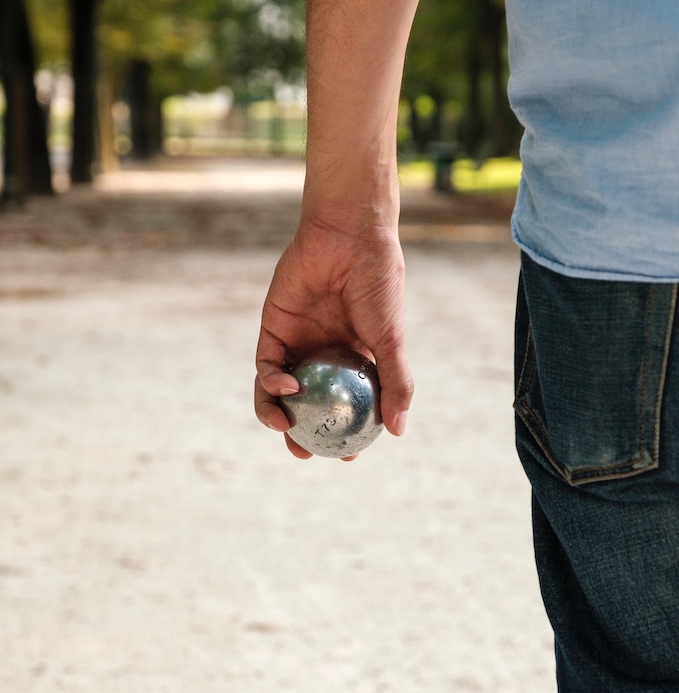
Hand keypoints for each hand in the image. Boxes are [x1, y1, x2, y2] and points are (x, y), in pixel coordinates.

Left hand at [254, 214, 413, 458]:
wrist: (349, 236)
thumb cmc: (377, 284)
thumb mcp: (390, 340)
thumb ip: (395, 383)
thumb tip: (398, 431)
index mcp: (356, 358)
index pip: (348, 405)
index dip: (346, 433)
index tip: (347, 456)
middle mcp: (325, 353)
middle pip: (310, 403)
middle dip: (303, 433)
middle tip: (306, 454)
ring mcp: (298, 341)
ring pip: (280, 389)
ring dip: (278, 415)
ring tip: (284, 431)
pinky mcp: (274, 327)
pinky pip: (266, 363)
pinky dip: (271, 380)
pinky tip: (286, 389)